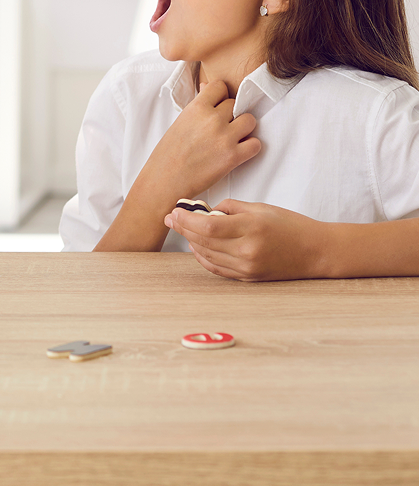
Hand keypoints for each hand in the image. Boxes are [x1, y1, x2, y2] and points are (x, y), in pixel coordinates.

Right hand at [139, 79, 260, 205]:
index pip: (220, 87)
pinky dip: (250, 147)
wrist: (166, 179)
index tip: (218, 106)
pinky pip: (255, 144)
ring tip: (234, 137)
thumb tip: (207, 87)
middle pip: (235, 104)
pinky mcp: (233, 156)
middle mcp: (213, 119)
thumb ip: (198, 105)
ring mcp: (225, 137)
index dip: (221, 97)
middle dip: (231, 114)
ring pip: (250, 120)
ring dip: (244, 128)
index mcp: (197, 107)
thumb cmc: (169, 152)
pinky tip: (239, 151)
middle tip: (223, 126)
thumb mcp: (180, 121)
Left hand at [164, 200, 327, 280]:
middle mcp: (247, 250)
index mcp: (250, 228)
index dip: (187, 220)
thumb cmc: (290, 225)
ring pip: (207, 256)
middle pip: (204, 242)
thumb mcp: (260, 208)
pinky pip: (217, 269)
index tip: (175, 211)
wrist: (315, 251)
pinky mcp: (248, 277)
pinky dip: (203, 257)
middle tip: (171, 218)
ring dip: (191, 242)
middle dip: (183, 229)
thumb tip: (206, 211)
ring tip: (183, 229)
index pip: (208, 227)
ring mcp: (247, 267)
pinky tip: (197, 246)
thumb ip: (230, 208)